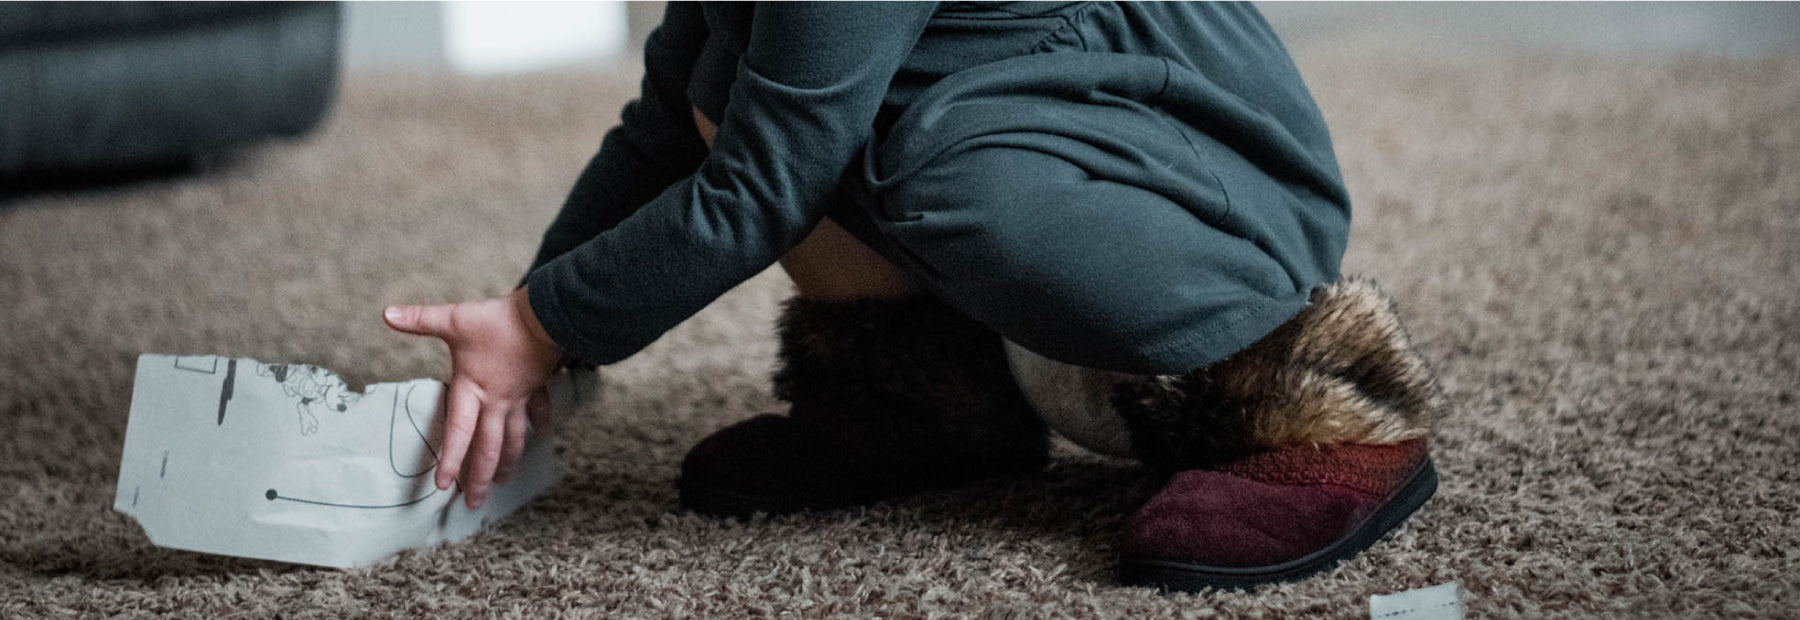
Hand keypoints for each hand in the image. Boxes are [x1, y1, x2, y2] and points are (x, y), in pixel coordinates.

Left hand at [383, 287, 562, 508]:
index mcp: (472, 390)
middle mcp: (496, 402)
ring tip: (502, 481)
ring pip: (513, 439)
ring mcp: (518, 398)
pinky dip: (539, 427)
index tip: (442, 486)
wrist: (545, 316)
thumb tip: (387, 313)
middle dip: (480, 478)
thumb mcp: (455, 319)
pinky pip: (538, 414)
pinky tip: (541, 436)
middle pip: (488, 449)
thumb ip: (420, 319)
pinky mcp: (536, 387)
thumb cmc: (499, 321)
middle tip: (474, 503)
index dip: (450, 461)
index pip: (459, 434)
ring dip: (507, 462)